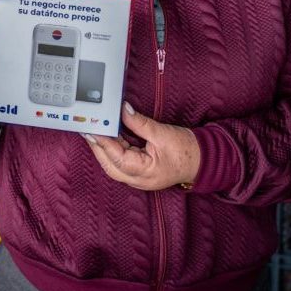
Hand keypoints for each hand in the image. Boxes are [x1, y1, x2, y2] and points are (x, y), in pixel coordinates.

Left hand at [83, 102, 200, 190]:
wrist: (203, 160)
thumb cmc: (187, 150)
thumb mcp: (162, 133)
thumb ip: (139, 123)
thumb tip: (122, 110)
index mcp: (145, 172)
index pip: (117, 157)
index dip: (103, 142)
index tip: (92, 129)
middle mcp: (139, 180)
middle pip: (110, 165)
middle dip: (97, 147)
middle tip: (87, 129)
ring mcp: (138, 178)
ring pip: (113, 165)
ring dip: (104, 148)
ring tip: (95, 130)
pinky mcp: (139, 172)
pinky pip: (121, 163)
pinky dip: (113, 150)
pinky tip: (108, 136)